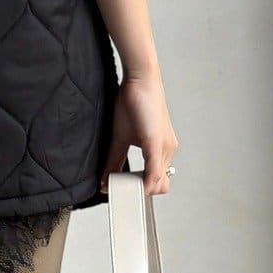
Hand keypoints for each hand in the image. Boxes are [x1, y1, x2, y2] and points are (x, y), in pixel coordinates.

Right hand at [102, 71, 177, 196]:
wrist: (140, 79)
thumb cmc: (133, 102)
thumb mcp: (121, 137)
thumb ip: (114, 160)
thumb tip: (104, 180)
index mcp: (161, 150)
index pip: (157, 181)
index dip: (141, 189)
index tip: (123, 191)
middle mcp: (168, 150)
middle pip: (160, 186)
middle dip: (140, 193)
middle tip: (121, 191)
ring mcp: (165, 147)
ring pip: (158, 182)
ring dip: (140, 189)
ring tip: (121, 187)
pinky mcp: (157, 142)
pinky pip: (154, 170)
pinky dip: (143, 182)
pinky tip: (129, 184)